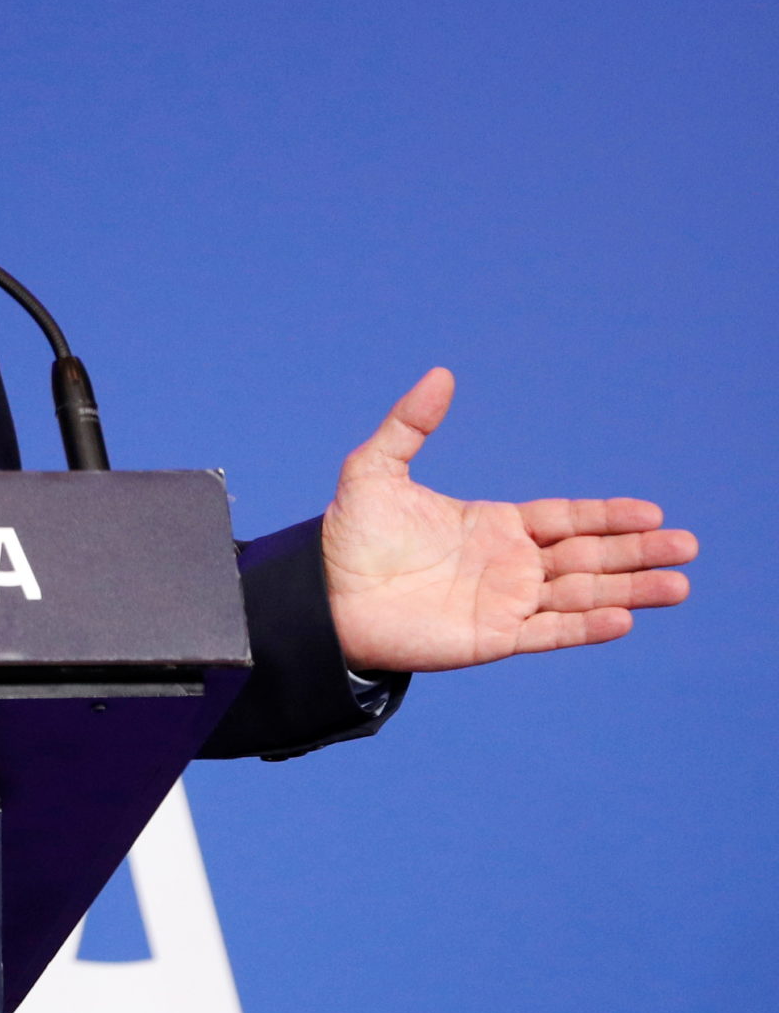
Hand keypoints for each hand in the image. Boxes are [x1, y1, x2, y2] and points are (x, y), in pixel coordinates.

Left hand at [322, 368, 696, 672]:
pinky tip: (623, 617)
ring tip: (678, 585)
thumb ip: (411, 423)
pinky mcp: (492, 638)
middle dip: (636, 552)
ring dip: (629, 590)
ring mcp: (505, 603)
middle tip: (688, 546)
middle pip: (587, 556)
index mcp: (493, 525)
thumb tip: (441, 374)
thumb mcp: (375, 468)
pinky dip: (586, 626)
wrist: (324, 597)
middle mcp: (508, 564)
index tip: (652, 512)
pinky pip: (549, 632)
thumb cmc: (349, 535)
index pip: (565, 519)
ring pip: (581, 594)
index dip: (607, 515)